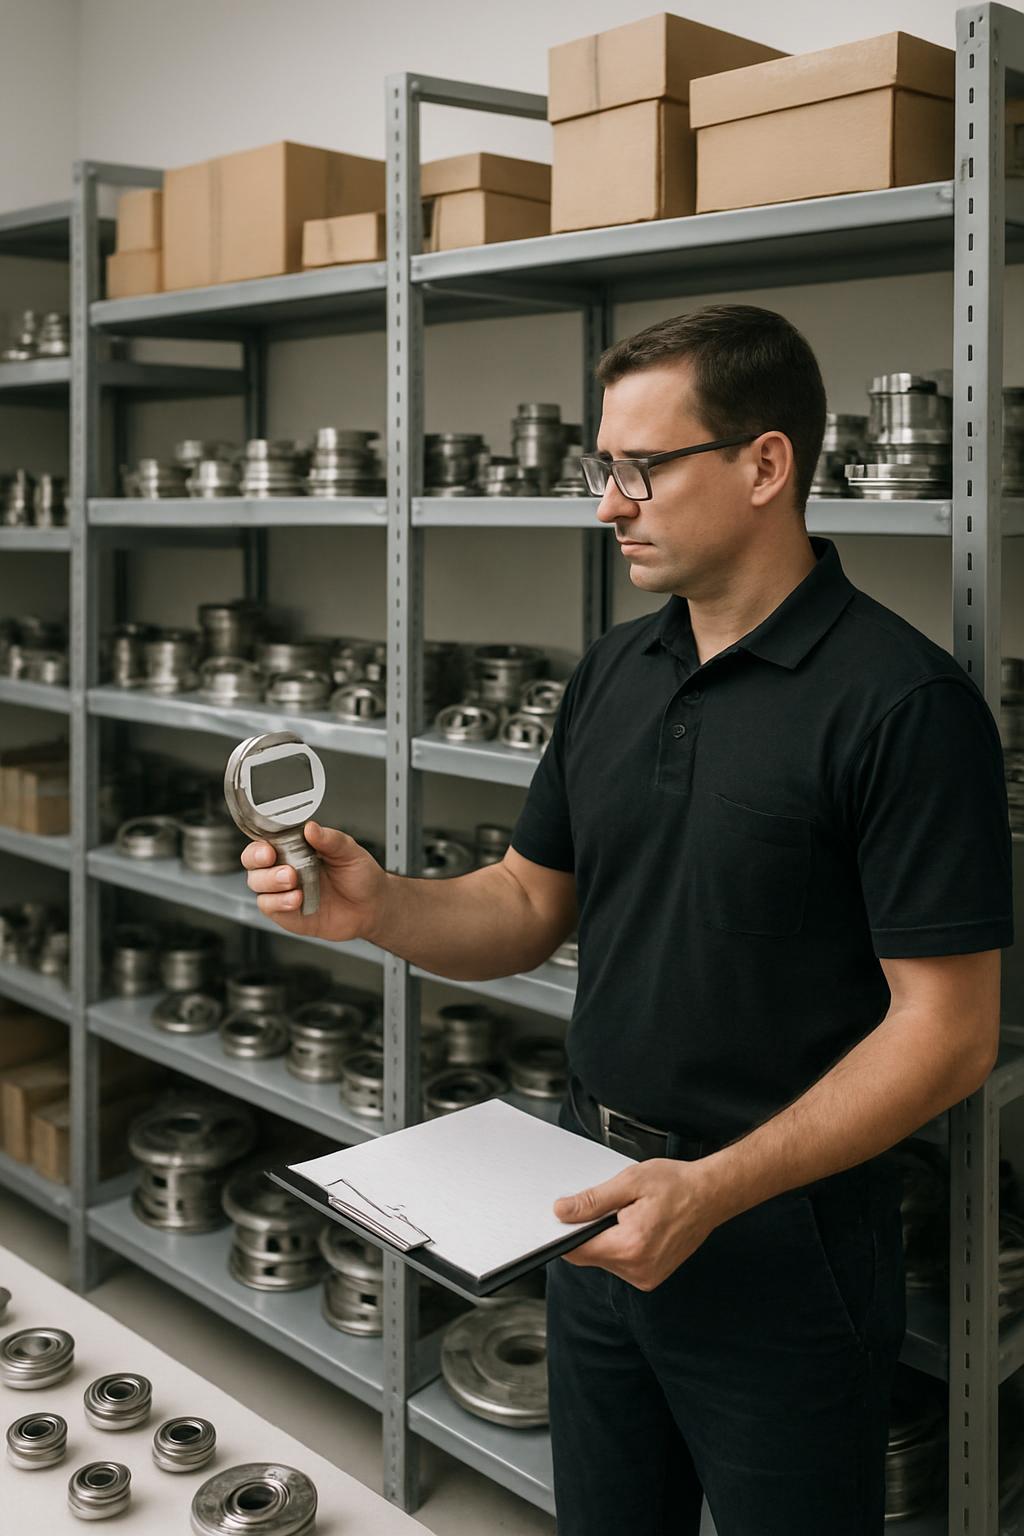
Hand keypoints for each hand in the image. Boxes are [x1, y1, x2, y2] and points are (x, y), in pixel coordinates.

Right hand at [241, 821, 389, 944]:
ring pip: (257, 886)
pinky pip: (270, 908)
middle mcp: (285, 869)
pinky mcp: (288, 914)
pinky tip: (296, 899)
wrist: (373, 906)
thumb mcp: (350, 852)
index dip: (259, 845)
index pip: (264, 842)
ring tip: (293, 882)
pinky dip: (279, 903)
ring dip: (271, 883)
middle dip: (259, 864)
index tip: (268, 849)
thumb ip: (330, 839)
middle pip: (253, 864)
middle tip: (284, 867)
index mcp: (295, 849)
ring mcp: (284, 892)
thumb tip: (311, 828)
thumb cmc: (360, 876)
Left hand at [553, 1158, 724, 1290]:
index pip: (577, 1251)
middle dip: (590, 1231)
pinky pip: (621, 1263)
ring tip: (629, 1214)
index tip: (563, 1217)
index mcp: (630, 1246)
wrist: (710, 1195)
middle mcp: (638, 1269)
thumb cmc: (676, 1185)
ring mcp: (646, 1277)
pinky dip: (620, 1246)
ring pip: (605, 1260)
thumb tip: (562, 1211)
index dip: (565, 1233)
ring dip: (607, 1238)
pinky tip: (636, 1226)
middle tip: (610, 1206)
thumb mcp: (629, 1182)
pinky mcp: (651, 1277)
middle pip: (590, 1255)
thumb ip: (592, 1201)